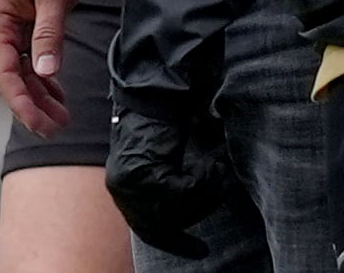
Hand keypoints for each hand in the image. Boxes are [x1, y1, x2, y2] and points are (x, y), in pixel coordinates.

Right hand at [0, 0, 88, 134]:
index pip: (3, 71)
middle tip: (56, 129)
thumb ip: (49, 33)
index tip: (41, 124)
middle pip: (9, 77)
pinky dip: (43, 80)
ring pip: (19, 72)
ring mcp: (10, 26)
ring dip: (38, 96)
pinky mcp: (25, 24)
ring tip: (62, 119)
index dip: (21, 101)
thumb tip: (45, 73)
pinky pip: (29, 60)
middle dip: (31, 105)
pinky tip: (58, 96)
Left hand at [105, 100, 230, 258]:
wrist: (158, 93)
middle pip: (168, 224)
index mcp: (124, 191)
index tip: (201, 251)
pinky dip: (204, 179)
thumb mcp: (162, 163)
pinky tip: (213, 164)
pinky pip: (183, 192)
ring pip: (178, 210)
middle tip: (221, 186)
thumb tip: (187, 218)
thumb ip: (165, 190)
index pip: (149, 231)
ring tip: (219, 170)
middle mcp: (122, 191)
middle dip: (201, 208)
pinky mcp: (145, 172)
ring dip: (206, 192)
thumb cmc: (165, 124)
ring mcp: (131, 183)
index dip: (177, 243)